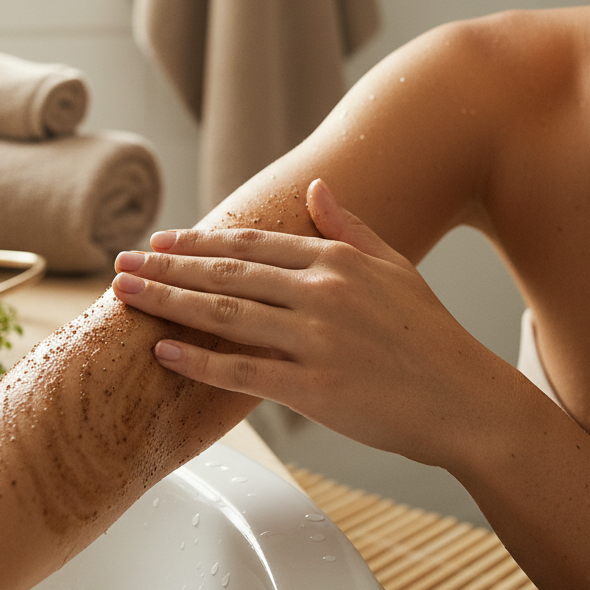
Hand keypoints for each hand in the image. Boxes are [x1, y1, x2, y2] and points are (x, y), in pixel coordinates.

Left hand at [112, 179, 510, 468]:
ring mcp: (316, 340)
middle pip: (225, 274)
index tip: (161, 240)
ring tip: (125, 295)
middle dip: (166, 267)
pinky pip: (243, 372)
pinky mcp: (315, 389)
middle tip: (121, 262)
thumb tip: (317, 188)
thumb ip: (350, 226)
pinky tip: (163, 350)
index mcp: (337, 260)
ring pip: (224, 314)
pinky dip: (199, 360)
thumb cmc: (430, 335)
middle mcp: (321, 292)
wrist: (468, 401)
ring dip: (167, 302)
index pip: (251, 244)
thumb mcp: (395, 266)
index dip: (199, 241)